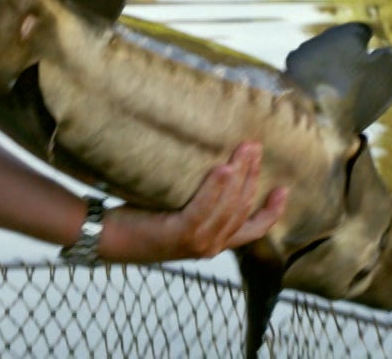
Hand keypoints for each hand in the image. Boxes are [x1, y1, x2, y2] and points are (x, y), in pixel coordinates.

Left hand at [99, 143, 288, 262]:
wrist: (108, 237)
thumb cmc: (140, 220)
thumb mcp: (177, 211)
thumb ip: (199, 199)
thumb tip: (214, 159)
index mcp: (214, 242)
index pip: (253, 229)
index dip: (272, 212)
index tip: (283, 189)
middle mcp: (211, 246)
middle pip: (243, 208)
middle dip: (252, 175)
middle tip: (255, 146)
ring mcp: (197, 243)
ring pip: (229, 206)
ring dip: (240, 175)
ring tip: (244, 149)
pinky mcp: (180, 235)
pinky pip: (205, 208)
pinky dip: (216, 188)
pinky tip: (222, 168)